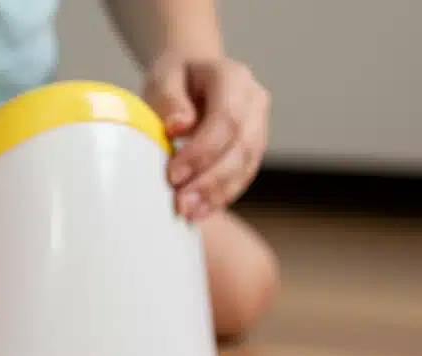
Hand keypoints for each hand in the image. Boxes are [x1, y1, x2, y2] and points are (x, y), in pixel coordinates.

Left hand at [142, 54, 269, 220]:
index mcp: (232, 77)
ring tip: (188, 212)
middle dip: (210, 180)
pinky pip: (244, 175)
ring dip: (217, 194)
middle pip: (241, 146)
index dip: (202, 152)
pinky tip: (200, 210)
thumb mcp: (163, 79)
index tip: (174, 174)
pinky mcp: (254, 147)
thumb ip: (169, 100)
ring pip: (246, 165)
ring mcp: (259, 125)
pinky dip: (222, 196)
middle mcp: (254, 100)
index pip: (226, 118)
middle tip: (180, 203)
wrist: (191, 78)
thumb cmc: (174, 79)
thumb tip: (178, 125)